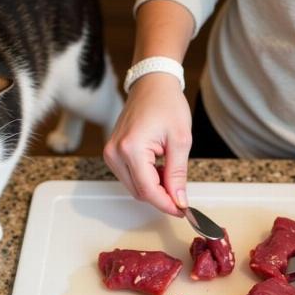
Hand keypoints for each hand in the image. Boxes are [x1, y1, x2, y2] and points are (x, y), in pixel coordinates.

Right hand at [103, 73, 191, 215]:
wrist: (151, 84)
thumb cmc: (167, 104)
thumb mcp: (180, 140)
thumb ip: (178, 174)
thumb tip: (179, 201)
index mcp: (131, 149)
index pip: (148, 190)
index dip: (167, 204)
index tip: (183, 210)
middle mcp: (115, 153)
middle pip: (140, 192)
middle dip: (162, 196)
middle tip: (182, 192)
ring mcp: (111, 153)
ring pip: (135, 187)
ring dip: (155, 187)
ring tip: (170, 168)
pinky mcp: (112, 153)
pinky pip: (130, 177)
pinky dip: (147, 178)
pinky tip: (159, 165)